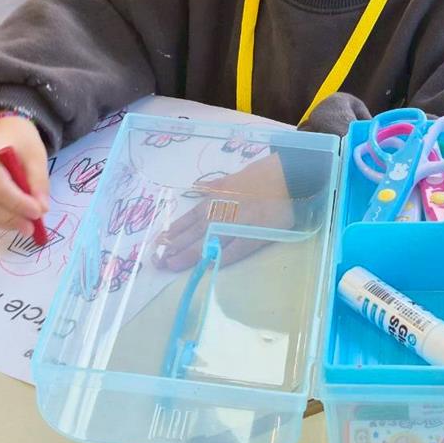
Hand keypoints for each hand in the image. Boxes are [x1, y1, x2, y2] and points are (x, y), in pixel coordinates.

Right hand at [0, 116, 49, 234]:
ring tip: (27, 226)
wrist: (4, 129)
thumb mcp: (36, 155)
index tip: (38, 213)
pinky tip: (16, 220)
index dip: (18, 204)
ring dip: (6, 222)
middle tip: (33, 227)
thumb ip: (39, 182)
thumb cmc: (21, 139)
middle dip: (11, 218)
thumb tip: (41, 209)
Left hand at [153, 153, 294, 271]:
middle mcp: (218, 215)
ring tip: (171, 266)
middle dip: (173, 249)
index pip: (186, 221)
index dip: (172, 234)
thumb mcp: (230, 178)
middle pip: (191, 236)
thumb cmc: (259, 175)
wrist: (286, 178)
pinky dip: (219, 259)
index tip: (158, 243)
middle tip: (157, 262)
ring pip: (205, 246)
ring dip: (188, 257)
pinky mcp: (251, 238)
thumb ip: (212, 185)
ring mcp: (233, 228)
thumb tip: (196, 187)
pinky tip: (207, 267)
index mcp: (213, 201)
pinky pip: (232, 252)